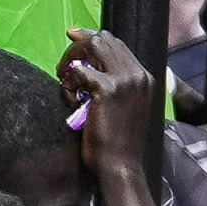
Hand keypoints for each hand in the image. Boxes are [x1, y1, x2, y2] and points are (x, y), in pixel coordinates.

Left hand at [52, 28, 180, 202]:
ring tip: (64, 79)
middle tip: (63, 63)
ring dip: (72, 58)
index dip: (92, 39)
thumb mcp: (124, 109)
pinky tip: (70, 100)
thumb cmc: (117, 144)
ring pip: (92, 45)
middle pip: (104, 39)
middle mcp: (138, 73)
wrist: (119, 167)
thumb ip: (114, 87)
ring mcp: (125, 79)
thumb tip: (87, 69)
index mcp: (144, 77)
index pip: (116, 44)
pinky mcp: (107, 88)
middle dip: (78, 46)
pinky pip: (78, 71)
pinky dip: (68, 83)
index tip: (73, 38)